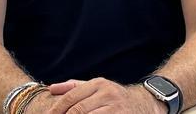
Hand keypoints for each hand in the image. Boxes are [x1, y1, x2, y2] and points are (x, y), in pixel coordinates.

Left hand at [35, 78, 161, 113]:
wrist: (144, 104)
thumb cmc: (114, 98)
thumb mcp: (97, 87)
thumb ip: (74, 87)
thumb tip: (51, 88)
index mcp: (98, 84)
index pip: (71, 98)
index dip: (56, 110)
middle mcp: (107, 93)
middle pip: (77, 111)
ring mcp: (115, 108)